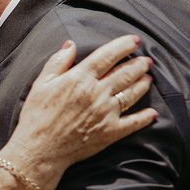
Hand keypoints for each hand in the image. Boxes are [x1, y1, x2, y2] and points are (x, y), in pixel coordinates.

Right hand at [7, 35, 156, 179]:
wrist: (40, 148)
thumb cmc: (37, 115)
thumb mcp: (41, 83)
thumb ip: (58, 62)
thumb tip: (70, 44)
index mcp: (80, 78)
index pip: (107, 56)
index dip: (123, 46)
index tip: (134, 40)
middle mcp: (97, 93)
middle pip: (125, 73)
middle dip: (138, 64)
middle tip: (146, 59)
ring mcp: (106, 113)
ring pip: (132, 93)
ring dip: (143, 84)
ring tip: (148, 78)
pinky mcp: (110, 132)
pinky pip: (133, 122)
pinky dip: (145, 117)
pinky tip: (152, 113)